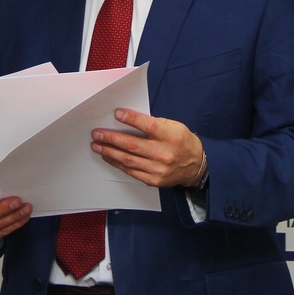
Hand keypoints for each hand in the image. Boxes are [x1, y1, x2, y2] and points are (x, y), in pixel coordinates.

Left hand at [90, 108, 204, 187]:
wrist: (196, 165)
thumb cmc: (181, 141)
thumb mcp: (173, 126)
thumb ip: (153, 123)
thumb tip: (127, 119)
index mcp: (170, 137)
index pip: (148, 126)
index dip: (132, 119)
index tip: (117, 114)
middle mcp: (164, 154)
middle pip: (133, 145)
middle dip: (111, 139)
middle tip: (97, 134)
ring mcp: (158, 169)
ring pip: (128, 160)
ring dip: (109, 152)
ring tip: (97, 145)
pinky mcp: (154, 180)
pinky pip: (131, 171)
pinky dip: (117, 163)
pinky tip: (108, 156)